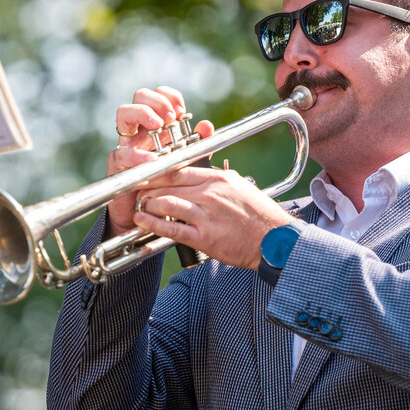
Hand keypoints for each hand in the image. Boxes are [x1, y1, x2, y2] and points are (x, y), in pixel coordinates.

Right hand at [106, 86, 212, 236]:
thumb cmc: (167, 184)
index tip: (181, 110)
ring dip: (143, 114)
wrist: (147, 212)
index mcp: (157, 126)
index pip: (159, 96)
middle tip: (170, 118)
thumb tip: (206, 125)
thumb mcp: (187, 161)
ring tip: (158, 125)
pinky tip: (152, 159)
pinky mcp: (118, 165)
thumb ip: (199, 144)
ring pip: (124, 113)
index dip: (169, 97)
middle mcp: (140, 130)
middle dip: (156, 102)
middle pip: (139, 96)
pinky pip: (122, 153)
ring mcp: (127, 144)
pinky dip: (138, 155)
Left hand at [130, 167, 294, 269]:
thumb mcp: (239, 186)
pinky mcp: (204, 237)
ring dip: (148, 204)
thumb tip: (198, 175)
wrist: (274, 241)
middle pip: (167, 184)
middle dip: (147, 187)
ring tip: (140, 206)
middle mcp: (210, 193)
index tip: (145, 174)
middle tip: (135, 190)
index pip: (178, 169)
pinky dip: (153, 224)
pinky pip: (172, 228)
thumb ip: (216, 180)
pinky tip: (142, 222)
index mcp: (218, 178)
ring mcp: (206, 215)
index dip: (156, 172)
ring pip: (166, 203)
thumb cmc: (259, 215)